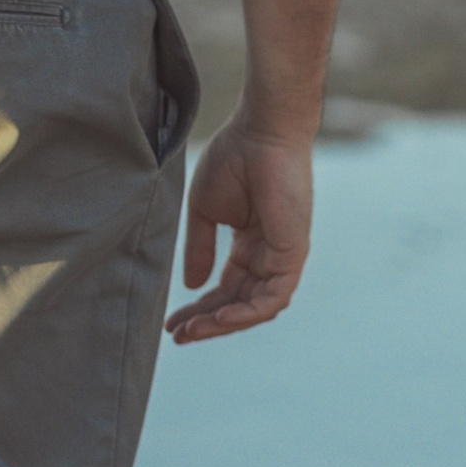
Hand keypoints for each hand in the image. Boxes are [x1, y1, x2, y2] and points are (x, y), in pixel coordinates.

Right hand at [165, 113, 313, 343]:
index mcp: (250, 245)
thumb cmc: (234, 158)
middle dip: (207, 322)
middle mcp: (269, 254)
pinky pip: (274, 297)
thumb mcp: (205, 211)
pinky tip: (218, 317)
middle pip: (239, 303)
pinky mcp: (293, 252)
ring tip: (193, 330)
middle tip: (178, 334)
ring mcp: (284, 255)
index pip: (226, 288)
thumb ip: (200, 249)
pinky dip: (248, 312)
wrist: (259, 131)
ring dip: (224, 323)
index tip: (172, 323)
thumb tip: (192, 286)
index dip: (198, 308)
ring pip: (257, 307)